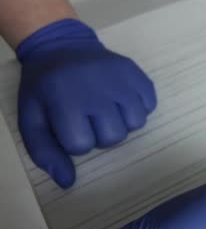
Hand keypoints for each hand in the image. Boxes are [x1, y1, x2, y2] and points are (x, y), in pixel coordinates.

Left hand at [17, 19, 156, 188]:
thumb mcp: (32, 119)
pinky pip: (150, 105)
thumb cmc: (44, 88)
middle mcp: (98, 90)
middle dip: (101, 134)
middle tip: (88, 117)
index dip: (74, 141)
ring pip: (136, 123)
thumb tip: (67, 183)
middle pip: (113, 137)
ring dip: (122, 122)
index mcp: (66, 101)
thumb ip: (45, 152)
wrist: (61, 46)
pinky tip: (121, 99)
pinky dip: (139, 107)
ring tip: (107, 109)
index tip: (67, 124)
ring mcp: (121, 80)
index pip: (82, 145)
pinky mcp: (137, 73)